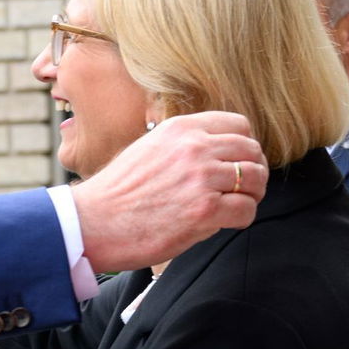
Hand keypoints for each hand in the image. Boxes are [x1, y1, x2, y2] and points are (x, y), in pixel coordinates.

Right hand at [71, 113, 267, 272]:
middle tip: (243, 191)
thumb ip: (183, 145)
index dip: (246, 146)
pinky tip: (224, 223)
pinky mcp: (204, 211)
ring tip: (234, 207)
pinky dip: (242, 219)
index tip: (239, 164)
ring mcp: (201, 178)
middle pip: (252, 151)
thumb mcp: (148, 149)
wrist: (92, 223)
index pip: (239, 125)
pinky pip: (247, 210)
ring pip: (256, 179)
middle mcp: (194, 148)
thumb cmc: (117, 194)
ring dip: (251, 196)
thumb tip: (220, 154)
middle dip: (254, 172)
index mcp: (180, 129)